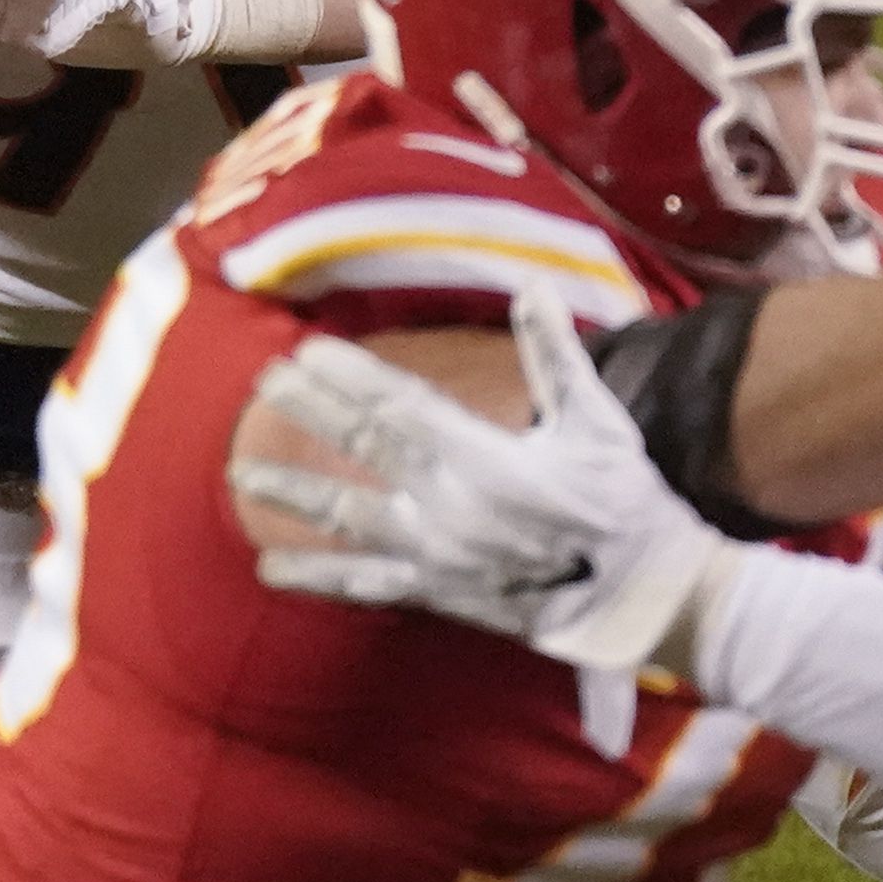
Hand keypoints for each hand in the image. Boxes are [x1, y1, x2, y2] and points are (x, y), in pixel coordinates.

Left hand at [231, 300, 745, 672]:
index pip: (397, 404)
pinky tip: (273, 572)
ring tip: (242, 476)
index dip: (347, 376)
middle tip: (265, 381)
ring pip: (346, 518)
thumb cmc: (624, 502)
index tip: (306, 351)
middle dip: (310, 410)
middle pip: (361, 448)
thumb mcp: (598, 421)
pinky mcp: (437, 593)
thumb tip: (532, 286)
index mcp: (482, 456)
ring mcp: (435, 553)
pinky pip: (365, 584)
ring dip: (293, 494)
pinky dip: (317, 578)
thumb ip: (556, 353)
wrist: (640, 595)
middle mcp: (446, 504)